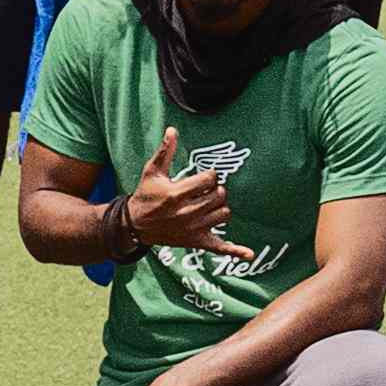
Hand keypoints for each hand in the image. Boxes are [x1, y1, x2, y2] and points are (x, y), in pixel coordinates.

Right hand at [115, 128, 230, 252]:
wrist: (135, 225)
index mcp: (176, 194)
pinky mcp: (196, 242)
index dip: (210, 175)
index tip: (205, 176)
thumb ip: (165, 152)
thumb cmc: (145, 195)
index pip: (209, 180)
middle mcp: (187, 213)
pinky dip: (235, 250)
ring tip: (208, 204)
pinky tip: (249, 255)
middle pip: (219, 196)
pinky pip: (219, 248)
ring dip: (220, 207)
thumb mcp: (152, 172)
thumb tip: (172, 130)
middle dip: (216, 189)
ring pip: (223, 214)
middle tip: (206, 190)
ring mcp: (193, 229)